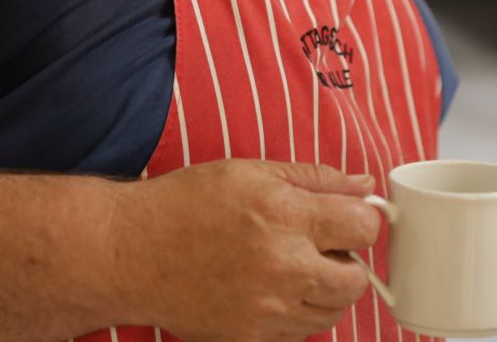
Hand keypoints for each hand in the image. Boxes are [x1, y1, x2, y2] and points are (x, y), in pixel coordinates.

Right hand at [111, 159, 381, 341]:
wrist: (133, 252)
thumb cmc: (188, 202)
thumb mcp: (251, 170)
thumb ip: (314, 178)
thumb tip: (362, 184)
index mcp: (285, 216)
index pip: (362, 227)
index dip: (362, 218)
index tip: (348, 214)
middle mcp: (283, 267)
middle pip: (356, 279)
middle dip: (350, 259)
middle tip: (324, 241)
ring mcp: (269, 310)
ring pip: (333, 311)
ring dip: (327, 287)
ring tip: (296, 262)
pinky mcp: (252, 339)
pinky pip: (301, 332)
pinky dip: (301, 311)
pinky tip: (275, 286)